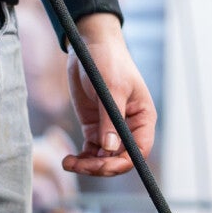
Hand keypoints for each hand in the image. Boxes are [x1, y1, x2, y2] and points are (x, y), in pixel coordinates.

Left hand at [63, 14, 155, 177]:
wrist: (90, 46)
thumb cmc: (108, 61)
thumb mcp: (110, 88)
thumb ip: (110, 120)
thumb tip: (109, 148)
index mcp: (142, 119)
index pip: (138, 151)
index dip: (122, 163)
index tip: (102, 166)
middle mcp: (129, 128)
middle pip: (119, 159)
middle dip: (100, 166)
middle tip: (79, 166)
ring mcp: (111, 129)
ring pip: (104, 158)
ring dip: (88, 165)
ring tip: (68, 163)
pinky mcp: (95, 128)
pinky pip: (91, 151)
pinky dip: (81, 159)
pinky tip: (69, 159)